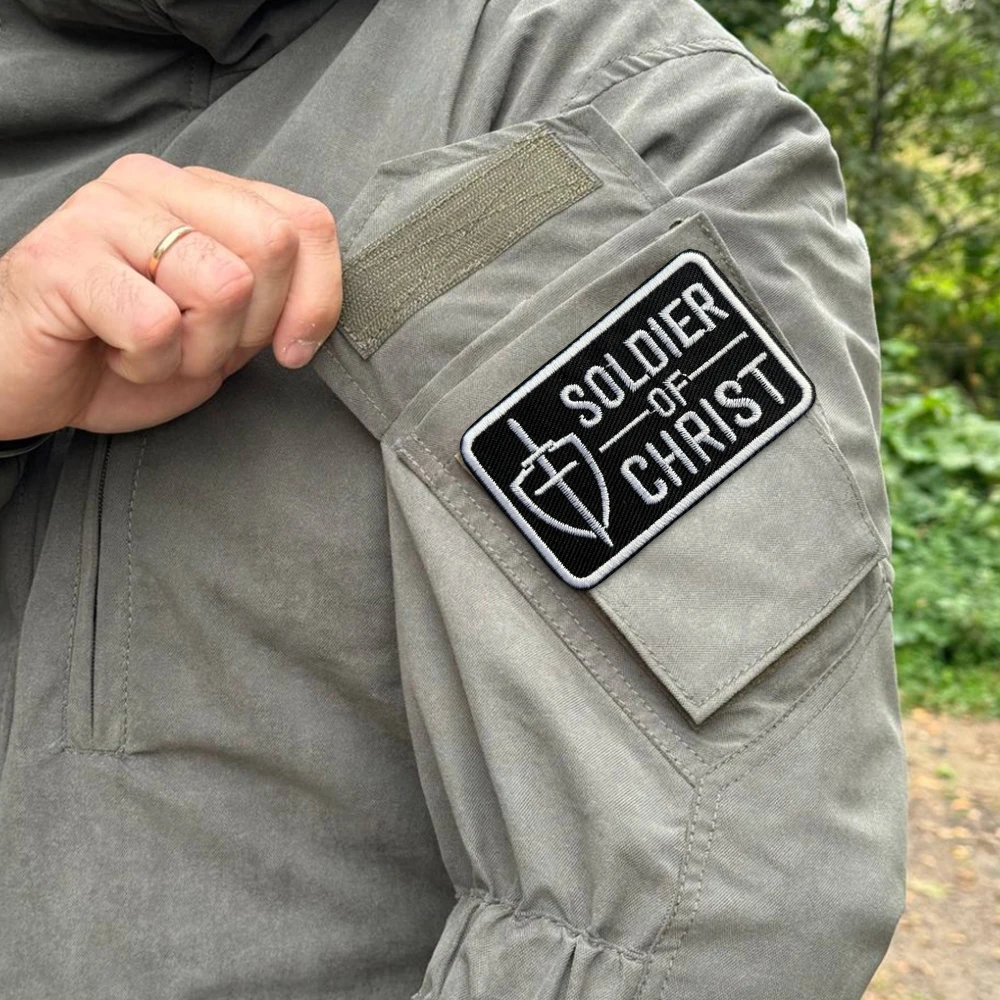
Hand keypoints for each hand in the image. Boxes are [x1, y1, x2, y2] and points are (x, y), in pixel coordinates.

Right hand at [0, 154, 340, 437]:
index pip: (306, 222)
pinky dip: (149, 365)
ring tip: (154, 351)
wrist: (29, 381)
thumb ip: (270, 300)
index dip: (318, 298)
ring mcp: (103, 212)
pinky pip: (157, 325)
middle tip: (202, 347)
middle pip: (272, 246)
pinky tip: (116, 354)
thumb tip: (313, 311)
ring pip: (223, 286)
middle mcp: (154, 185)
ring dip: (199, 350)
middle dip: (255, 327)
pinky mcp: (62, 258)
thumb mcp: (224, 329)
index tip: (292, 350)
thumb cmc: (129, 351)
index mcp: (200, 192)